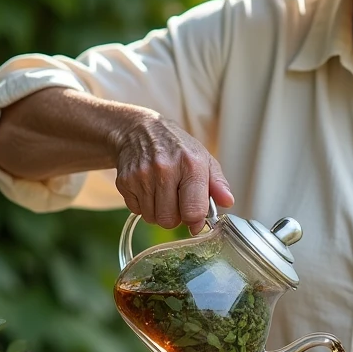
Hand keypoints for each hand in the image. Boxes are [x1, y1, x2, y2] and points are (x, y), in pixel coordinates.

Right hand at [112, 112, 233, 231]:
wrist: (140, 130)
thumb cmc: (177, 148)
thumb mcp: (204, 159)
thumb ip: (218, 183)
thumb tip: (228, 202)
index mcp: (191, 165)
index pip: (193, 210)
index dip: (195, 221)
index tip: (195, 219)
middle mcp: (165, 169)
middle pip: (169, 220)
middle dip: (175, 217)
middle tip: (176, 201)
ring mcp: (142, 175)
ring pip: (152, 218)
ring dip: (159, 212)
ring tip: (162, 193)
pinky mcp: (125, 181)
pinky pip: (137, 211)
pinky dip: (144, 206)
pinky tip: (148, 189)